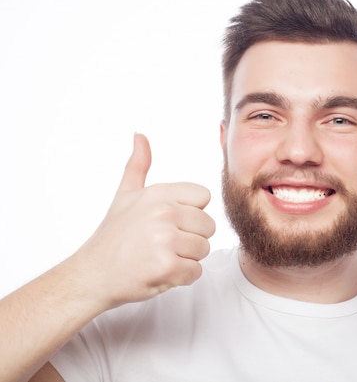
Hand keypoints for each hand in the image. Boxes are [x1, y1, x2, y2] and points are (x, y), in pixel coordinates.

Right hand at [70, 134, 214, 308]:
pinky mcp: (167, 266)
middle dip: (190, 238)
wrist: (92, 275)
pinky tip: (159, 272)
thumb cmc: (112, 236)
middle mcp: (163, 213)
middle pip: (208, 226)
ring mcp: (165, 240)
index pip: (204, 197)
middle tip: (162, 244)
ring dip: (186, 259)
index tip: (168, 222)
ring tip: (159, 257)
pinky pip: (195, 271)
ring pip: (203, 249)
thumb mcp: (125, 195)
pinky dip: (181, 277)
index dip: (190, 213)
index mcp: (158, 193)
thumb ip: (138, 165)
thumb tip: (140, 135)